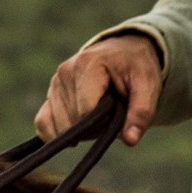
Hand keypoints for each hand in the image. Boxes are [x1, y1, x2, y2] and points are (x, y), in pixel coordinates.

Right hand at [35, 33, 162, 146]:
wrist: (124, 52)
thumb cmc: (136, 68)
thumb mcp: (148, 85)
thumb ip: (141, 112)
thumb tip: (130, 140)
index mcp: (87, 65)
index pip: (85, 112)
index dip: (103, 124)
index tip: (117, 114)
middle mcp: (65, 72)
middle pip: (72, 122)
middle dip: (93, 128)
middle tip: (111, 114)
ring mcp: (54, 83)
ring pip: (58, 126)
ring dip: (80, 132)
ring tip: (99, 115)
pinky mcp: (49, 94)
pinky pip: (43, 123)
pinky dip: (57, 133)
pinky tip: (77, 131)